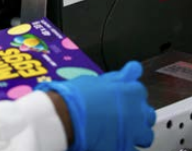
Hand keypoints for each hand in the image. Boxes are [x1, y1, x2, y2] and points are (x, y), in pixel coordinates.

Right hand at [37, 61, 155, 150]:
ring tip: (124, 133)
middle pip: (148, 114)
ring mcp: (133, 130)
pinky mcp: (125, 147)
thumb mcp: (97, 80)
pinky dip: (126, 147)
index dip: (131, 95)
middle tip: (124, 115)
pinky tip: (117, 144)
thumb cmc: (77, 96)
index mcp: (130, 90)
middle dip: (139, 115)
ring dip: (138, 133)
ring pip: (147, 135)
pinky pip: (133, 149)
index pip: (140, 91)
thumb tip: (127, 73)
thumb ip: (116, 79)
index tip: (124, 96)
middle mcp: (136, 110)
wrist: (67, 115)